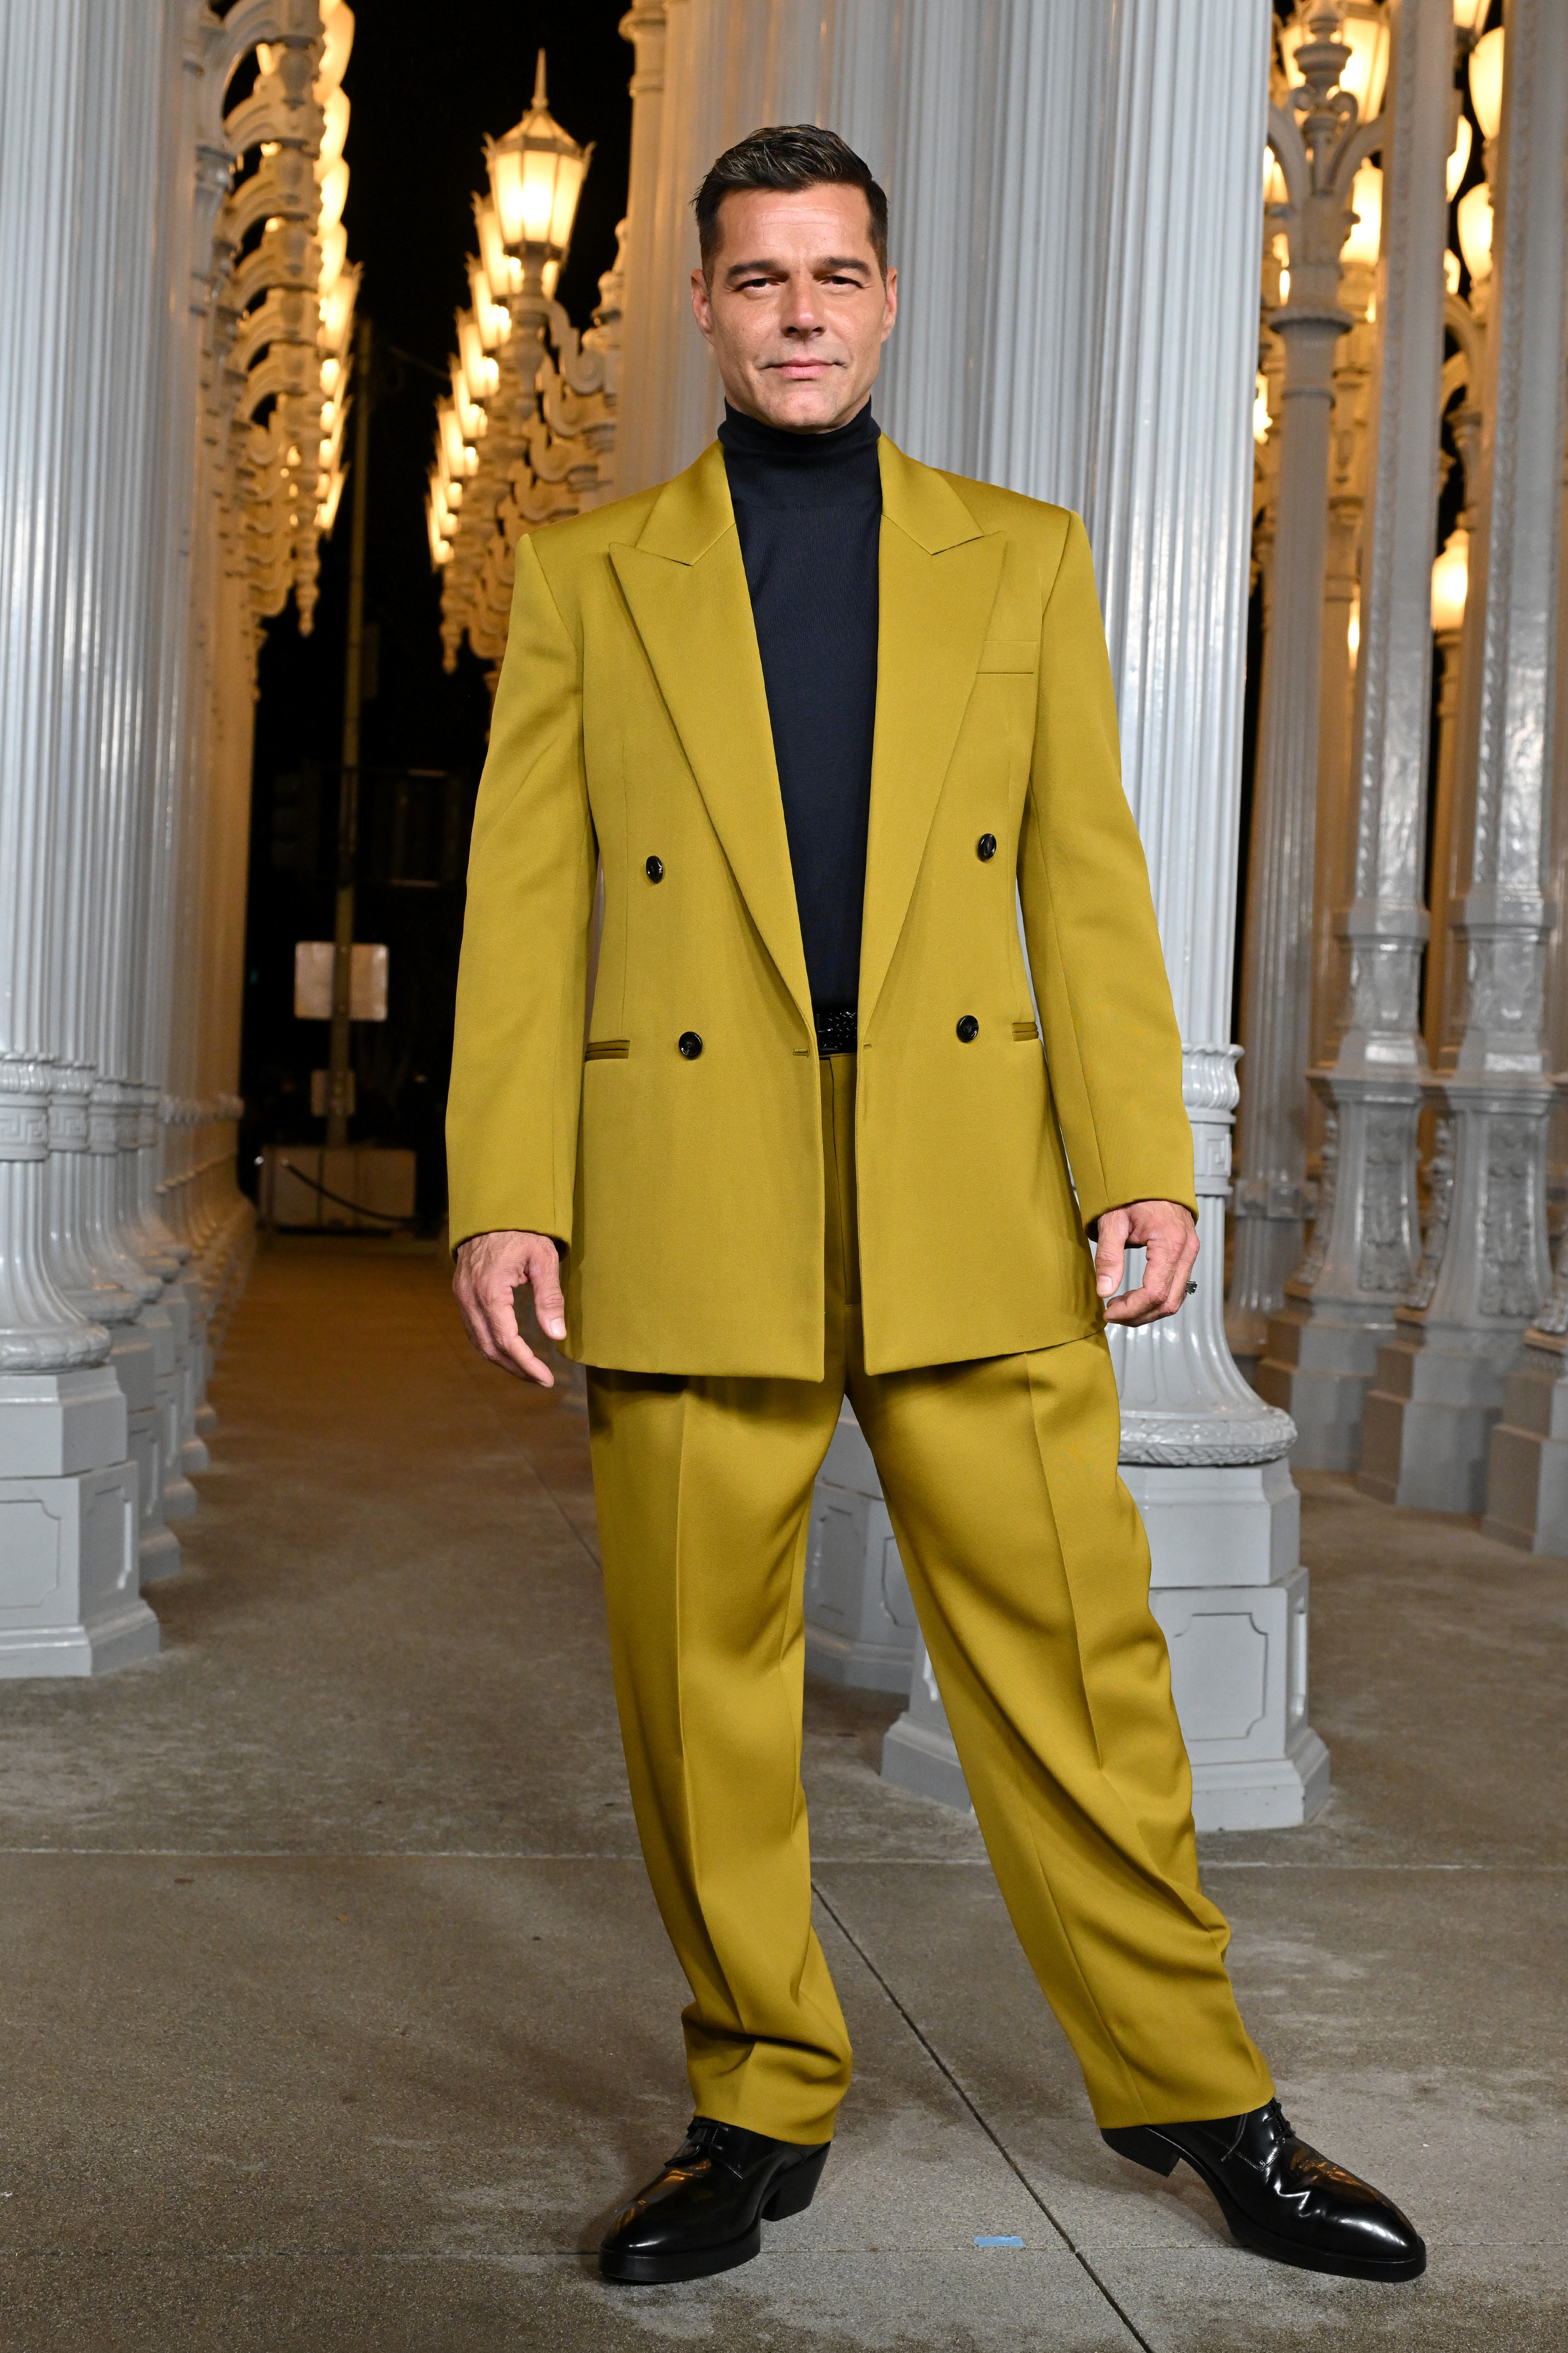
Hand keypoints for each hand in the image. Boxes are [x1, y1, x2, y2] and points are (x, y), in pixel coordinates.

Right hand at [452, 1229, 565, 1385]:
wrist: (492, 1208)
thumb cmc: (523, 1230)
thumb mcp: (544, 1259)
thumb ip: (549, 1298)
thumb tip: (556, 1335)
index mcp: (490, 1290)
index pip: (507, 1340)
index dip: (527, 1364)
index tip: (547, 1378)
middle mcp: (470, 1297)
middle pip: (490, 1347)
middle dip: (516, 1368)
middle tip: (541, 1379)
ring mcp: (462, 1296)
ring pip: (478, 1341)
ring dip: (503, 1360)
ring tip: (528, 1370)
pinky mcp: (462, 1293)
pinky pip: (473, 1328)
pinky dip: (491, 1344)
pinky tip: (510, 1350)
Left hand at [1094, 1200, 1198, 1325]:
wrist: (1152, 1173)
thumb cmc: (1132, 1192)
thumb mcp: (1112, 1221)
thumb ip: (1108, 1256)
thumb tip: (1104, 1290)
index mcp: (1170, 1242)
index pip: (1154, 1293)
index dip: (1131, 1309)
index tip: (1108, 1312)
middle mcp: (1187, 1250)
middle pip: (1168, 1302)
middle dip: (1138, 1315)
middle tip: (1112, 1314)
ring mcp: (1190, 1253)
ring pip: (1175, 1299)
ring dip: (1148, 1311)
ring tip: (1120, 1308)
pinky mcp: (1187, 1254)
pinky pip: (1177, 1287)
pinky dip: (1157, 1299)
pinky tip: (1135, 1297)